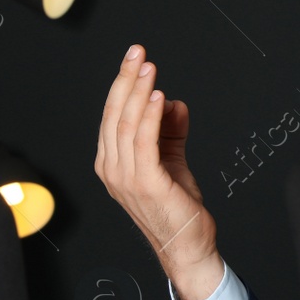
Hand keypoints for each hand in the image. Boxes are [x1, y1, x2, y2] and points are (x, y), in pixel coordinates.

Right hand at [94, 44, 222, 299]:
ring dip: (139, 92)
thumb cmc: (177, 209)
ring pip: (127, 124)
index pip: (113, 115)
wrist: (186, 246)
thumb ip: (170, 132)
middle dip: (126, 79)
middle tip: (137, 53)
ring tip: (149, 69)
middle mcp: (113, 169)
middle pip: (115, 114)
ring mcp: (126, 177)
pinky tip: (160, 98)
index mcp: (113, 163)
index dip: (123, 85)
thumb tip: (173, 102)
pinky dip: (151, 117)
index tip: (135, 59)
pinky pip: (144, 143)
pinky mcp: (146, 183)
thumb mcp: (172, 161)